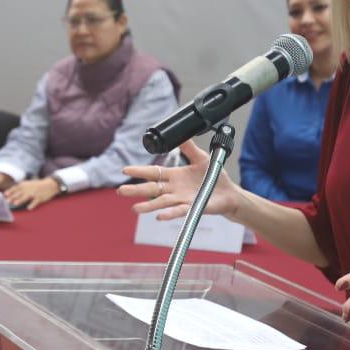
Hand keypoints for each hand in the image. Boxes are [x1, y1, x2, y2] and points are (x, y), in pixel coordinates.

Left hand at [5, 178, 62, 210]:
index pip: (16, 188)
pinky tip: (28, 208)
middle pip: (19, 193)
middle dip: (13, 197)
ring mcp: (34, 193)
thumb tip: (10, 194)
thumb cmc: (37, 185)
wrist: (50, 184)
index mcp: (25, 185)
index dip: (10, 191)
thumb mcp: (28, 184)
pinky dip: (32, 205)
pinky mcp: (40, 198)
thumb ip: (20, 188)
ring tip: (15, 204)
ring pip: (26, 197)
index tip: (5, 194)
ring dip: (20, 200)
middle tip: (7, 201)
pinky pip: (35, 202)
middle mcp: (29, 188)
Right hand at [118, 141, 244, 220]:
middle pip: (151, 189)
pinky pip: (179, 211)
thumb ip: (189, 147)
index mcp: (174, 176)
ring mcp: (182, 199)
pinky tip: (159, 216)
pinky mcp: (192, 208)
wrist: (229, 192)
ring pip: (161, 202)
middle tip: (121, 191)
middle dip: (136, 190)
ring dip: (148, 206)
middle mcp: (174, 189)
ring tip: (135, 208)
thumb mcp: (201, 157)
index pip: (153, 173)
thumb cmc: (214, 176)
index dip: (139, 171)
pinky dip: (169, 214)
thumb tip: (181, 132)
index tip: (125, 170)